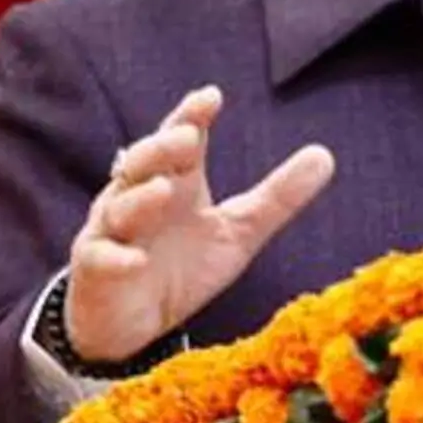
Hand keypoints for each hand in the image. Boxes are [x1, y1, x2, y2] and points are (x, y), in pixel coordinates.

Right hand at [64, 86, 335, 363]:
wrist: (134, 325)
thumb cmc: (183, 268)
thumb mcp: (239, 232)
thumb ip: (278, 197)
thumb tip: (326, 154)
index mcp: (176, 183)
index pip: (181, 140)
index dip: (191, 116)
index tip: (211, 97)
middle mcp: (138, 198)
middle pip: (144, 163)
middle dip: (161, 149)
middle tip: (186, 137)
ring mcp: (112, 233)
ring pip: (119, 206)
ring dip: (140, 198)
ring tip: (165, 191)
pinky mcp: (96, 270)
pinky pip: (101, 259)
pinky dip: (116, 258)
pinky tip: (134, 260)